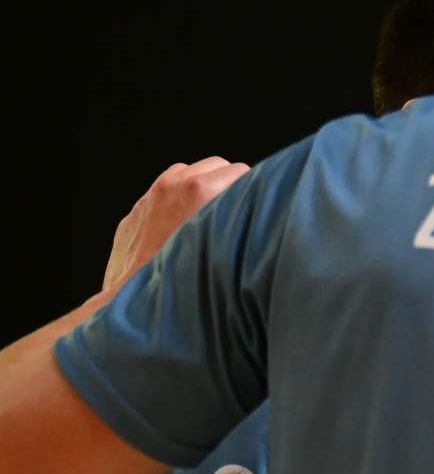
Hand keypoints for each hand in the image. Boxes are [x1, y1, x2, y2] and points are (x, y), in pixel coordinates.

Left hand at [102, 157, 249, 295]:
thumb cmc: (182, 285)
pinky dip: (174, 202)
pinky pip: (161, 193)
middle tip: (235, 214)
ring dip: (200, 188)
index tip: (255, 210)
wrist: (134, 308)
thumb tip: (259, 214)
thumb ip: (242, 223)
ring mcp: (149, 197)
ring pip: (187, 172)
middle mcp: (172, 186)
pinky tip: (180, 230)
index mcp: (198, 191)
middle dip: (227, 185)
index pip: (241, 171)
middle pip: (215, 165)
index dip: (252, 191)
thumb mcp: (227, 252)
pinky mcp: (134, 213)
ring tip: (207, 218)